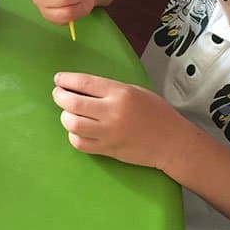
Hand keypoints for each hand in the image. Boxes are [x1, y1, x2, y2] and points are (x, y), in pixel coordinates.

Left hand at [52, 72, 180, 168]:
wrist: (171, 142)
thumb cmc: (156, 113)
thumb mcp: (135, 91)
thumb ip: (109, 89)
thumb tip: (80, 87)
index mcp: (121, 93)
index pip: (84, 83)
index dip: (66, 80)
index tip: (58, 79)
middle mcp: (113, 112)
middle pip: (73, 104)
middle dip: (60, 96)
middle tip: (58, 94)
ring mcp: (109, 133)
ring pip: (73, 124)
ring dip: (65, 116)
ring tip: (69, 112)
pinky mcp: (108, 150)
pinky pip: (80, 143)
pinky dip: (73, 135)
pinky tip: (78, 130)